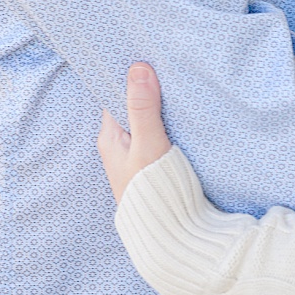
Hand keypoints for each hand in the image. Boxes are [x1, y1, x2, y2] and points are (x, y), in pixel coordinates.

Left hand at [97, 62, 173, 203]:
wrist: (173, 237)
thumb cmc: (154, 192)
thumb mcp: (148, 144)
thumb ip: (143, 108)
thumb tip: (138, 68)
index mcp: (110, 138)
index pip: (115, 97)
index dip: (130, 79)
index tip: (145, 58)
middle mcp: (119, 147)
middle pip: (132, 109)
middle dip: (147, 92)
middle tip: (167, 68)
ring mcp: (136, 158)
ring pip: (146, 124)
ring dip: (160, 110)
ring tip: (177, 87)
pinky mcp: (153, 168)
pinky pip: (159, 138)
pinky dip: (169, 127)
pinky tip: (183, 119)